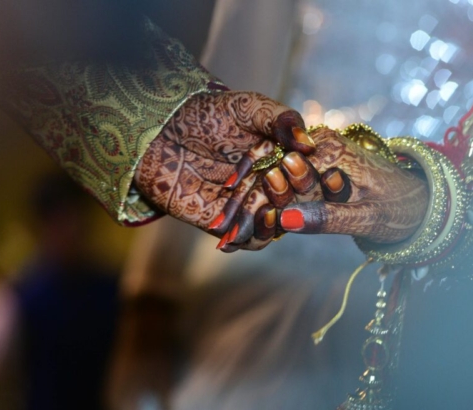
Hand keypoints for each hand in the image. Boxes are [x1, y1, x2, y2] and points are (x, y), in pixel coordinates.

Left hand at [133, 91, 315, 230]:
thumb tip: (308, 144)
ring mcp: (251, 207)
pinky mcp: (228, 224)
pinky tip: (251, 223)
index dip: (311, 172)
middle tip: (274, 175)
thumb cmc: (208, 114)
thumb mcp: (248, 106)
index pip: (310, 174)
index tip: (297, 161)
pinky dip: (255, 235)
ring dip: (276, 218)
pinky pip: (250, 240)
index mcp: (284, 159)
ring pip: (277, 224)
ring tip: (268, 204)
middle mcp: (272, 186)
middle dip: (292, 192)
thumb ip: (280, 119)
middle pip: (297, 202)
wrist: (161, 131)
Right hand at [221, 126, 428, 250]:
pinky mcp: (316, 164)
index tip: (231, 233)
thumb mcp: (367, 217)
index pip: (282, 176)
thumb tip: (285, 221)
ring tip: (226, 236)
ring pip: (273, 178)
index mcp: (331, 150)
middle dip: (244, 206)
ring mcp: (316, 152)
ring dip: (251, 206)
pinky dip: (267, 205)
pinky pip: (285, 184)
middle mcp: (319, 144)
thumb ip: (327, 218)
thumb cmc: (400, 208)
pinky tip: (247, 225)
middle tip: (222, 238)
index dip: (255, 205)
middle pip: (271, 175)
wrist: (418, 199)